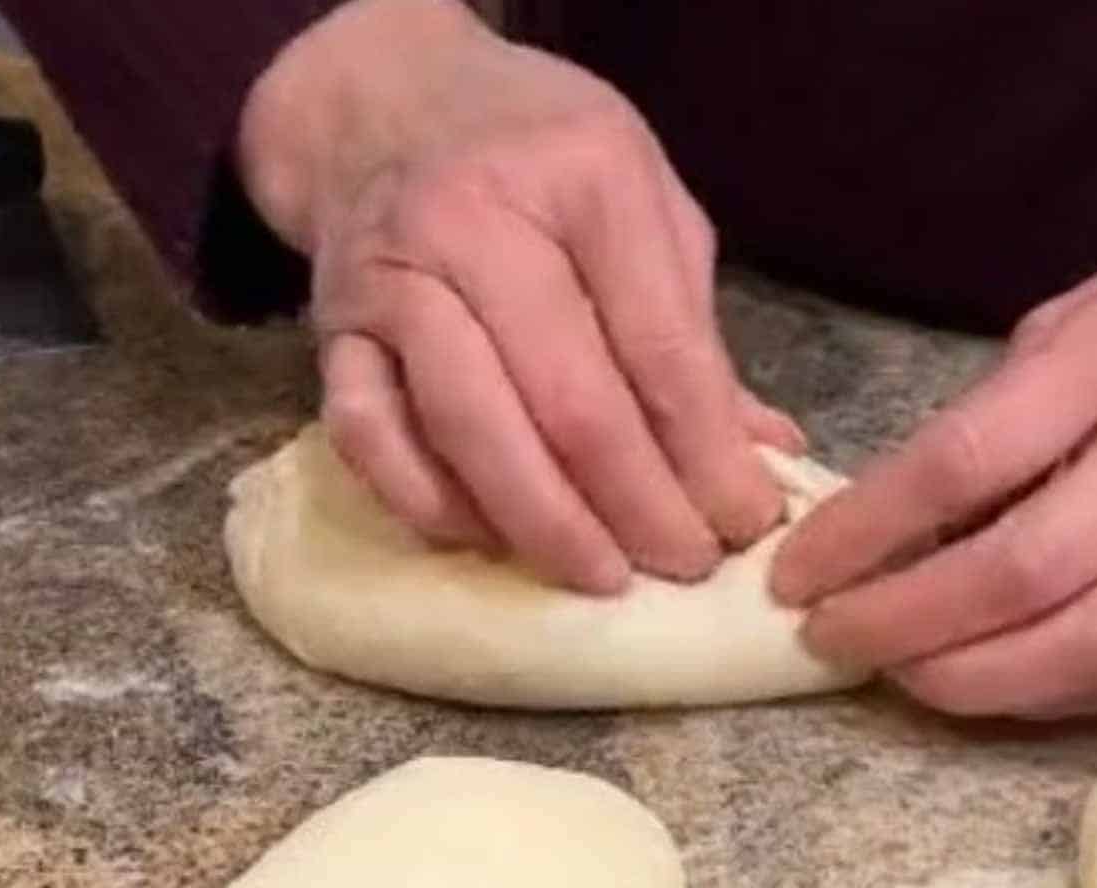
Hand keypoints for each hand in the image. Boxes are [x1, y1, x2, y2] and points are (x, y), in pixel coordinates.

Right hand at [237, 0, 799, 592]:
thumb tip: (764, 449)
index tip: (746, 521)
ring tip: (603, 576)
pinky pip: (372, 439)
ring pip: (472, 427)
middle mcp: (477, 220)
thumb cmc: (538, 159)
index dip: (708, 453)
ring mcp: (394, 278)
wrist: (385, 103)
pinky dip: (432, 504)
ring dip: (546, 524)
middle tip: (685, 566)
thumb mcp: (642, 203)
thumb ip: (693, 324)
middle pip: (571, 401)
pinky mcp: (332, 333)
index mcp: (584, 178)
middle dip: (639, 505)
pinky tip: (491, 540)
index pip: (660, 346)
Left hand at [772, 234, 1096, 717]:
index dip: (869, 527)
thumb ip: (1009, 397)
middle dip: (903, 622)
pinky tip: (979, 681)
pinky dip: (1043, 691)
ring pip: (1090, 644)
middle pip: (1026, 569)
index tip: (797, 567)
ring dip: (970, 679)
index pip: (973, 457)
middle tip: (827, 637)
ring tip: (891, 673)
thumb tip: (896, 507)